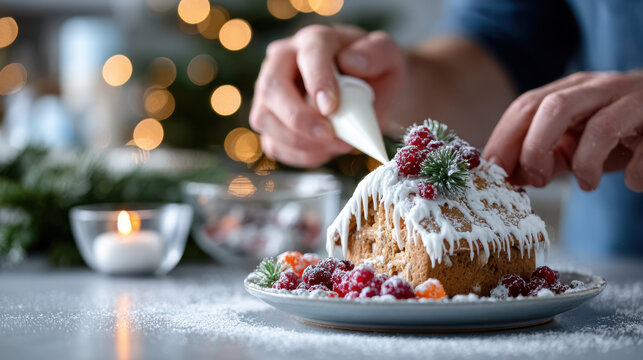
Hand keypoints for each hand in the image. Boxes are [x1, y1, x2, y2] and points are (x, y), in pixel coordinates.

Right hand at [250, 25, 404, 166]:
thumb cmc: (376, 73)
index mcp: (313, 40)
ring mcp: (271, 94)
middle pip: (271, 88)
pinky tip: (324, 151)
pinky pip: (274, 144)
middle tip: (329, 136)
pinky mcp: (271, 123)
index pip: (308, 54)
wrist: (371, 98)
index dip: (317, 81)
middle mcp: (282, 63)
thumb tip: (350, 62)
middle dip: (298, 118)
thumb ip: (378, 51)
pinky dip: (300, 155)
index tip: (332, 108)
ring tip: (337, 145)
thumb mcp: (388, 56)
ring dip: (300, 141)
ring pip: (265, 119)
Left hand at [484, 71, 642, 191]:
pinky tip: (634, 182)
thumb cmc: (622, 127)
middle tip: (536, 179)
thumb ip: (546, 154)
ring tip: (587, 184)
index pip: (526, 105)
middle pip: (555, 107)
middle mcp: (601, 89)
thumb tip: (509, 175)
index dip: (504, 138)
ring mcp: (635, 102)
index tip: (494, 170)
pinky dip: (636, 172)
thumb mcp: (577, 138)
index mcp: (572, 90)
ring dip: (585, 163)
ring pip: (601, 126)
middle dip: (536, 147)